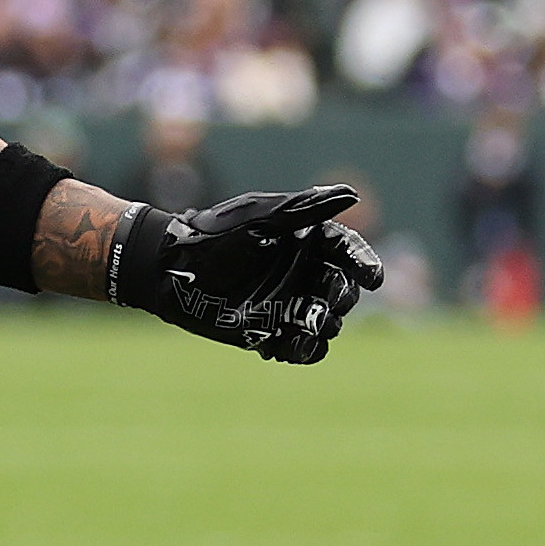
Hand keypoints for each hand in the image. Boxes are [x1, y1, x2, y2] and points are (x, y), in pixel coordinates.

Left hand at [108, 184, 382, 364]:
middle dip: (340, 295)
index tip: (373, 278)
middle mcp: (303, 272)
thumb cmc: (215, 235)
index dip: (364, 263)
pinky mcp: (274, 331)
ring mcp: (290, 303)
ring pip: (328, 321)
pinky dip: (306, 350)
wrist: (172, 269)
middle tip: (324, 296)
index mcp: (305, 241)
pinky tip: (292, 345)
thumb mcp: (260, 218)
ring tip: (305, 321)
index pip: (347, 252)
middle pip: (343, 290)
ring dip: (323, 323)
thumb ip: (304, 209)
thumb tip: (351, 195)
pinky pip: (304, 347)